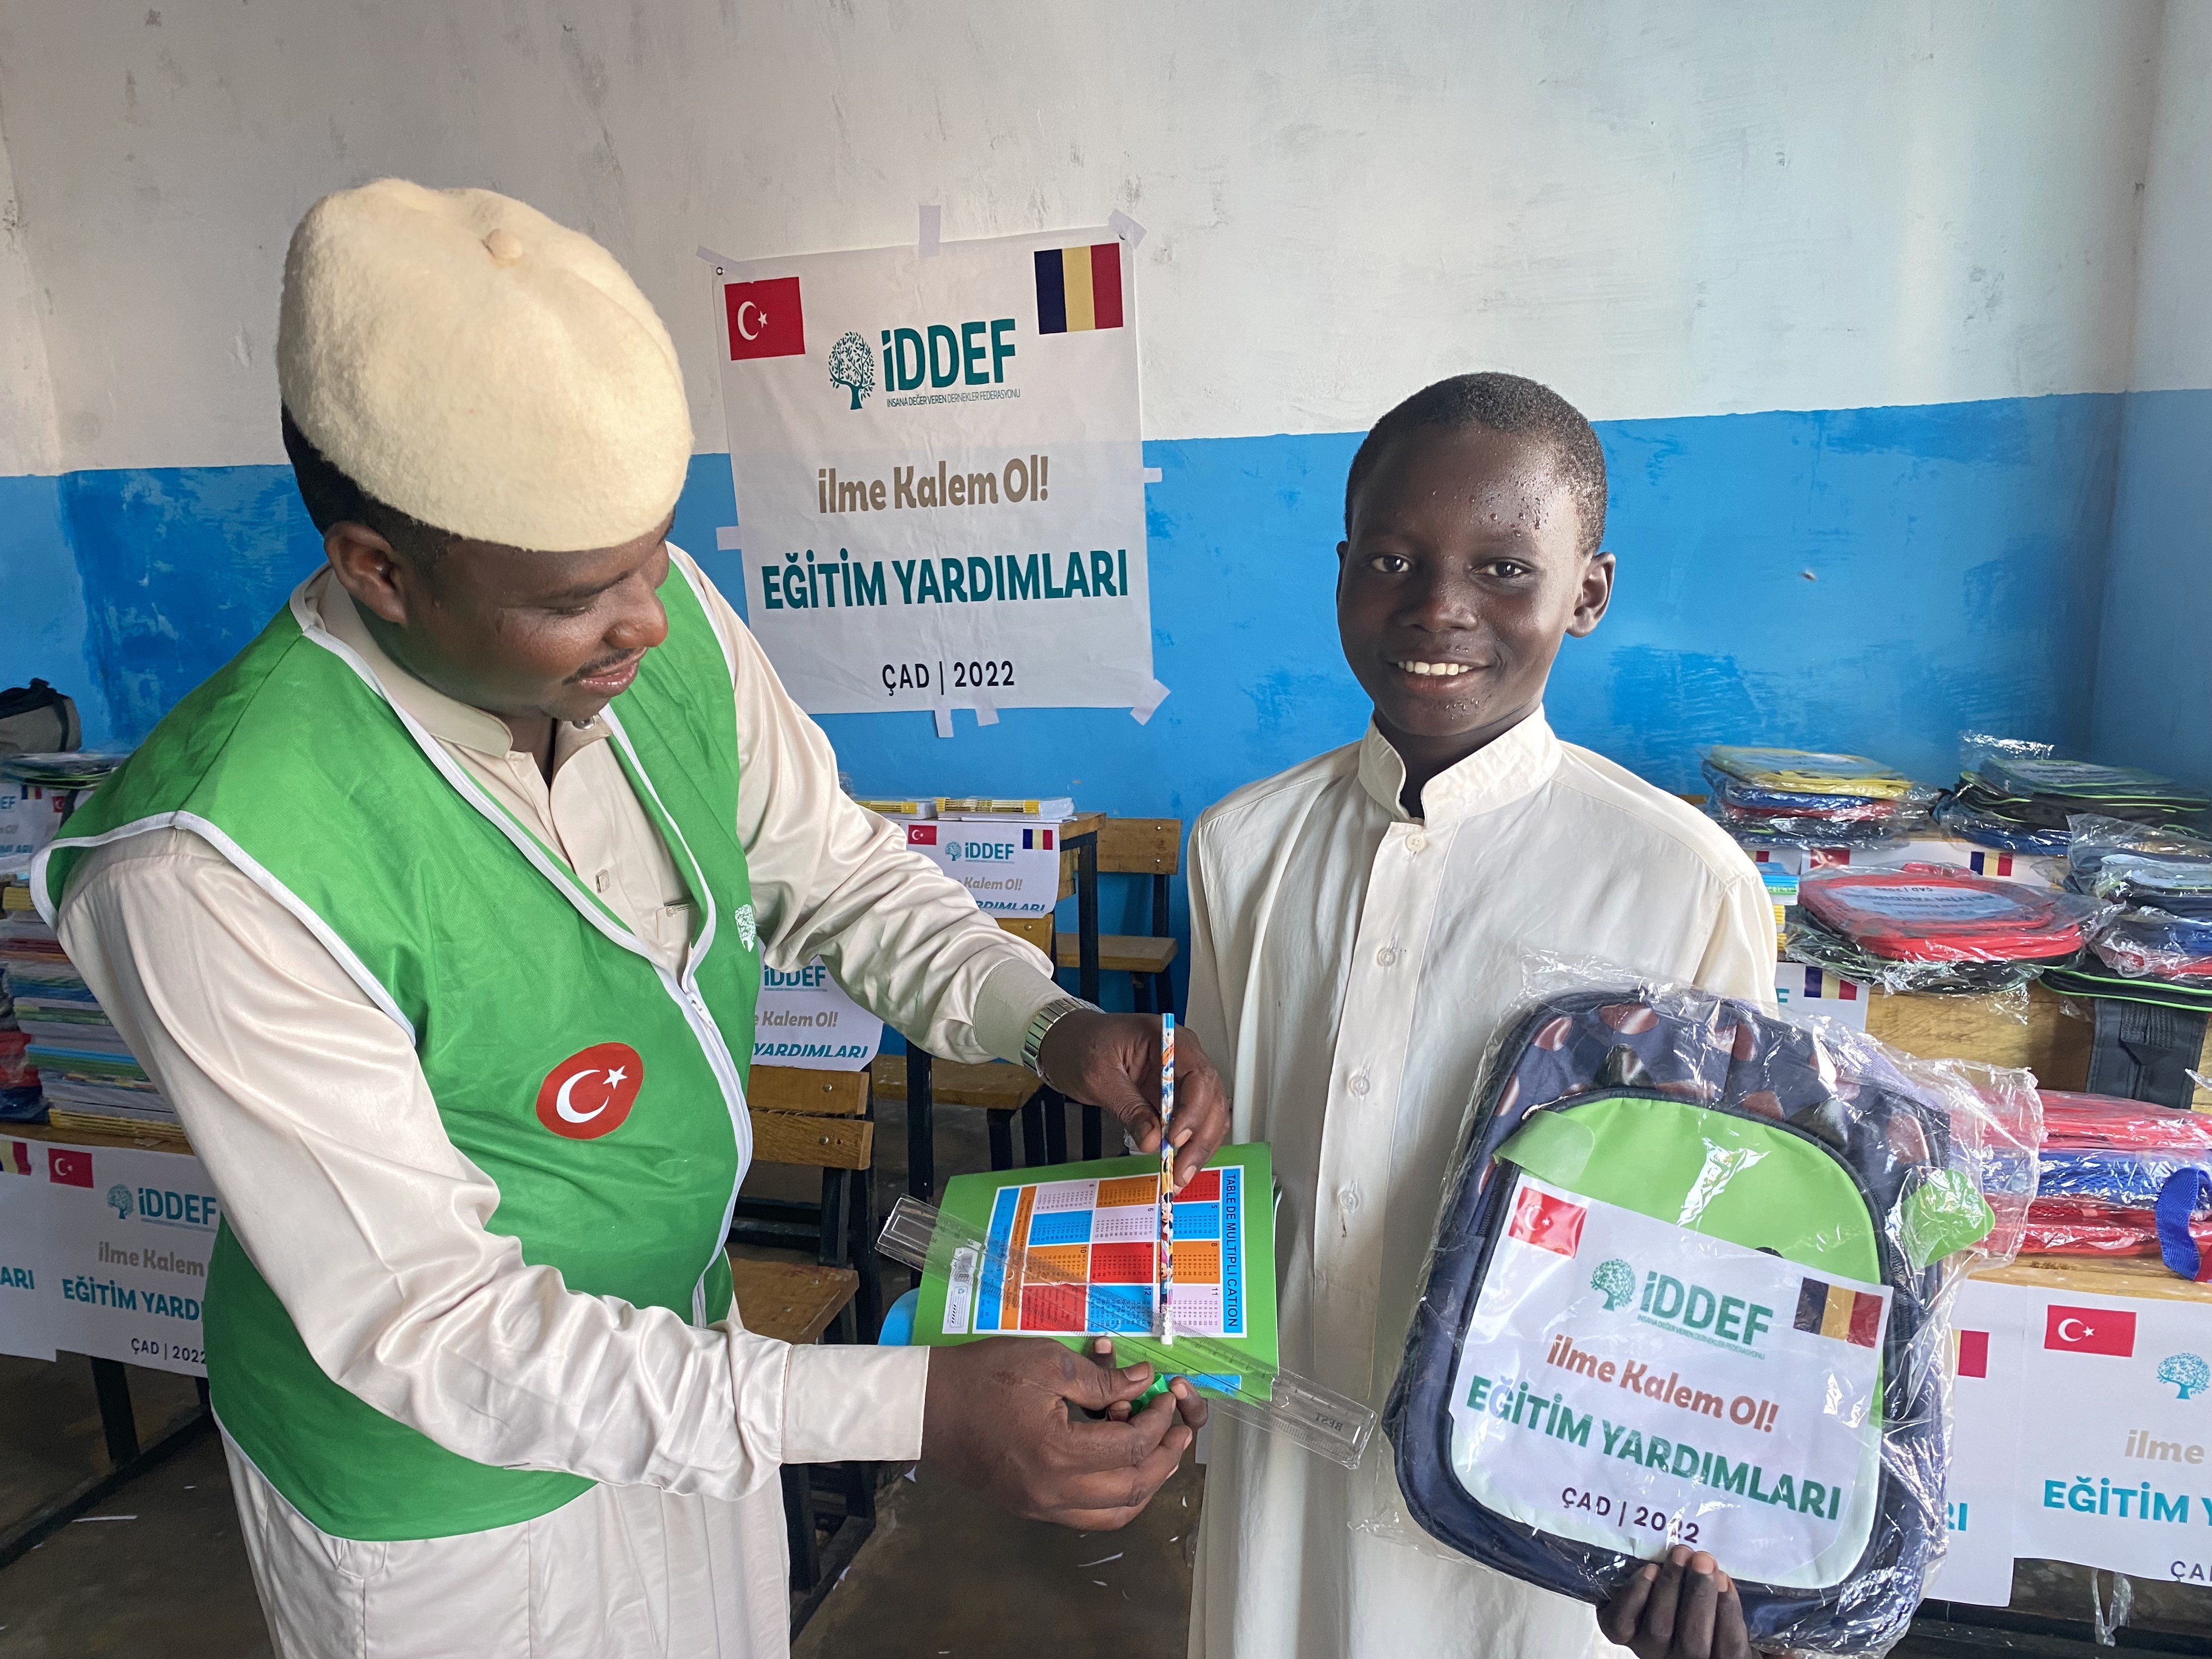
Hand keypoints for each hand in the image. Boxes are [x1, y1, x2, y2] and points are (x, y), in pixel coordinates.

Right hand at [920, 1336, 1206, 1527]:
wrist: (928, 1407)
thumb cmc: (983, 1376)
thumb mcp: (1046, 1362)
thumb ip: (1099, 1379)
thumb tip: (1142, 1382)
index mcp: (1058, 1452)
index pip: (1131, 1447)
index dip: (1158, 1421)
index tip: (1165, 1396)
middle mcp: (1053, 1491)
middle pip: (1132, 1488)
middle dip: (1164, 1457)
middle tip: (1180, 1429)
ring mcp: (1041, 1507)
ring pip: (1114, 1513)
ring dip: (1145, 1485)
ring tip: (1160, 1452)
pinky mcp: (1031, 1508)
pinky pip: (1088, 1516)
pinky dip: (1116, 1498)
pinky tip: (1123, 1469)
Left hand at [1034, 1011, 1230, 1187]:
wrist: (1067, 1042)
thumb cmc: (1081, 1046)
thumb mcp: (1098, 1076)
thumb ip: (1128, 1107)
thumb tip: (1153, 1140)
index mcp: (1168, 1039)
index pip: (1198, 1075)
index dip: (1193, 1110)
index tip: (1175, 1138)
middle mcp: (1182, 1057)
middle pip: (1210, 1099)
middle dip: (1200, 1138)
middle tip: (1182, 1169)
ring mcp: (1179, 1077)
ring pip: (1208, 1114)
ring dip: (1199, 1146)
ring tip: (1181, 1174)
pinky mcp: (1172, 1096)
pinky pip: (1191, 1121)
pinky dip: (1189, 1144)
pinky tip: (1178, 1163)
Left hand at [1597, 1546, 1756, 1658]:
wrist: (1663, 1628)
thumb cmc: (1713, 1629)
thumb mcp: (1741, 1641)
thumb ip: (1768, 1649)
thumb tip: (1792, 1653)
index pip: (1730, 1651)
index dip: (1728, 1616)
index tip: (1726, 1580)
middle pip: (1692, 1643)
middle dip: (1698, 1597)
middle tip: (1704, 1559)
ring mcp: (1648, 1652)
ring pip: (1658, 1629)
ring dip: (1670, 1588)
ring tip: (1680, 1553)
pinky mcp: (1622, 1635)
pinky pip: (1621, 1624)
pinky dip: (1633, 1598)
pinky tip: (1647, 1571)